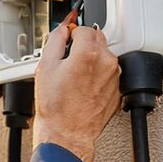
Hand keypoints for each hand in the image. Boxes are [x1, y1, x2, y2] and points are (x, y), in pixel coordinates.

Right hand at [32, 12, 120, 161]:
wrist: (67, 133)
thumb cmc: (56, 108)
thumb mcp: (45, 67)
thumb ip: (55, 40)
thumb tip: (62, 29)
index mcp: (88, 54)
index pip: (84, 28)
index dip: (72, 33)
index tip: (66, 40)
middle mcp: (106, 62)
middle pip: (97, 38)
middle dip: (83, 44)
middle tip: (67, 59)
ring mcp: (114, 77)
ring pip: (104, 55)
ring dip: (91, 59)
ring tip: (75, 76)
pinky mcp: (117, 89)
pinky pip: (108, 72)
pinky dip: (97, 74)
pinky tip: (83, 86)